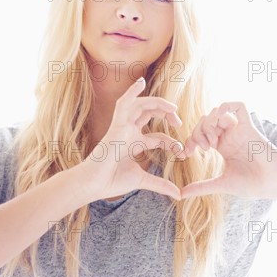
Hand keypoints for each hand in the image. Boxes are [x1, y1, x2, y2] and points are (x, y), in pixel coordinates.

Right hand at [82, 77, 185, 200]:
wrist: (95, 183)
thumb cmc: (113, 180)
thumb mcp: (143, 180)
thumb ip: (161, 184)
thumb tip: (179, 194)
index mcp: (135, 143)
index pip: (158, 136)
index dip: (172, 142)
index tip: (181, 152)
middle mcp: (130, 131)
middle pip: (150, 113)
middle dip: (167, 114)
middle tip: (178, 122)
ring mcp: (123, 127)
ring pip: (141, 105)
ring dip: (157, 103)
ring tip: (171, 107)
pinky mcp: (116, 125)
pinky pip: (123, 104)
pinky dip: (131, 92)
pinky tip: (140, 82)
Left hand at [180, 102, 276, 198]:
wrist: (272, 183)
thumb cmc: (253, 185)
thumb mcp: (221, 184)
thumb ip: (201, 186)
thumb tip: (181, 194)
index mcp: (223, 147)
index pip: (200, 133)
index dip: (190, 139)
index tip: (186, 154)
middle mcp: (229, 136)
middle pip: (205, 120)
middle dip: (197, 131)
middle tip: (202, 148)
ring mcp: (238, 130)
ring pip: (217, 111)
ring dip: (208, 123)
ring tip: (211, 142)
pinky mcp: (248, 126)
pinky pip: (238, 106)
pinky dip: (226, 108)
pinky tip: (221, 122)